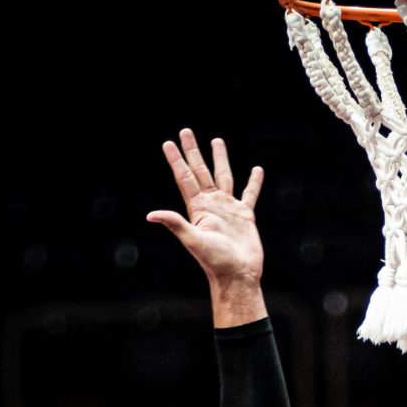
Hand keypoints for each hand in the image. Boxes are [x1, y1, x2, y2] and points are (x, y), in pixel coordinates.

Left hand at [147, 129, 263, 287]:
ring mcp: (228, 208)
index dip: (176, 160)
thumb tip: (150, 215)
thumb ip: (175, 224)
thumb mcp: (193, 240)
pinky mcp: (245, 215)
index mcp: (198, 208)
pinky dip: (253, 182)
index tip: (168, 143)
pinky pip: (250, 194)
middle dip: (193, 151)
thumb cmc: (215, 262)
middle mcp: (211, 205)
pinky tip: (256, 170)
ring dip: (220, 159)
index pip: (184, 178)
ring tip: (217, 141)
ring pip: (224, 177)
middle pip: (200, 171)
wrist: (237, 275)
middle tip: (186, 131)